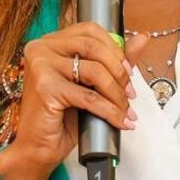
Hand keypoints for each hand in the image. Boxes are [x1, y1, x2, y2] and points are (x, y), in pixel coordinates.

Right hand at [0, 22, 151, 179]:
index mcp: (49, 43)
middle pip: (93, 46)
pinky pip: (89, 97)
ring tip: (125, 110)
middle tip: (130, 93)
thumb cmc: (60, 118)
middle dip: (119, 71)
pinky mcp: (45, 88)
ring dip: (117, 94)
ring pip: (95, 72)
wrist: (38, 149)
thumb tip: (141, 39)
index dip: (114, 49)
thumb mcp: (89, 85)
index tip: (128, 70)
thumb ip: (112, 61)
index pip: (89, 30)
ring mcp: (41, 67)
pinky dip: (110, 111)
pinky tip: (120, 121)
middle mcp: (41, 49)